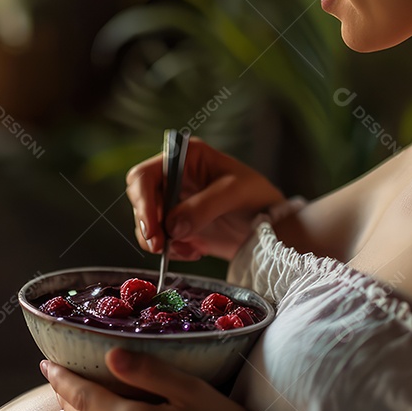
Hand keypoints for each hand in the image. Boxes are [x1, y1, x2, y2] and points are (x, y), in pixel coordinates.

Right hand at [126, 138, 285, 260]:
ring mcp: (174, 203)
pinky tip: (194, 252)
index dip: (143, 201)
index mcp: (184, 159)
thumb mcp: (234, 194)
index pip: (145, 176)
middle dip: (147, 225)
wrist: (271, 226)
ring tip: (187, 250)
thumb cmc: (257, 197)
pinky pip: (160, 240)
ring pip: (146, 223)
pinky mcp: (178, 226)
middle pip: (140, 200)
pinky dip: (172, 250)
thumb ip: (202, 208)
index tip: (152, 228)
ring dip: (159, 241)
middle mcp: (174, 178)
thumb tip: (172, 227)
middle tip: (160, 247)